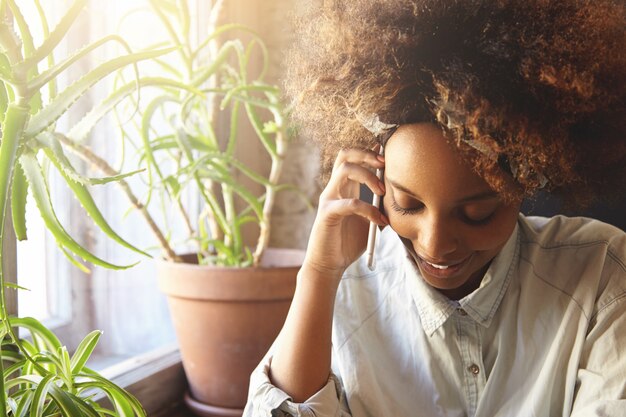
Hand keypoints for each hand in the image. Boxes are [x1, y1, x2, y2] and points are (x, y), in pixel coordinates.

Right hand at [303, 147, 388, 281]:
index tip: (389, 154)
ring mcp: (329, 199)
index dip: (370, 151)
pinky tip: (379, 221)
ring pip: (345, 170)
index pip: (353, 158)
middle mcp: (335, 188)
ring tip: (382, 192)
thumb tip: (401, 200)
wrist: (330, 265)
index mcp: (345, 188)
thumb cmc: (348, 244)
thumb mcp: (370, 223)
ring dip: (368, 176)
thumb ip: (380, 208)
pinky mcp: (327, 214)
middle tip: (385, 164)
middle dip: (367, 154)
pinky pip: (350, 203)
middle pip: (345, 155)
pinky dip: (368, 209)